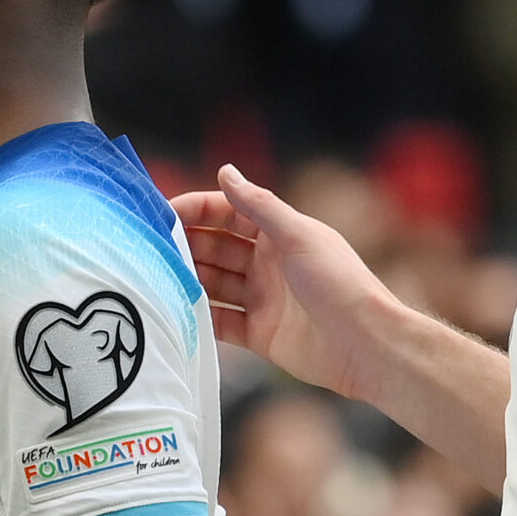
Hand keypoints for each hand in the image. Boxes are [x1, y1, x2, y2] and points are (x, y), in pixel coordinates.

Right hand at [173, 166, 393, 398]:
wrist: (366, 345)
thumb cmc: (338, 283)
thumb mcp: (298, 235)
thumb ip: (258, 205)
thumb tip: (225, 170)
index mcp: (279, 233)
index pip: (227, 212)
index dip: (196, 209)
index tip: (162, 214)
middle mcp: (267, 263)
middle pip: (215, 247)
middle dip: (186, 245)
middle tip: (151, 249)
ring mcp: (262, 299)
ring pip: (213, 283)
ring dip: (188, 279)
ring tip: (157, 279)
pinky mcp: (259, 334)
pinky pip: (221, 321)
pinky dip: (200, 317)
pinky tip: (176, 312)